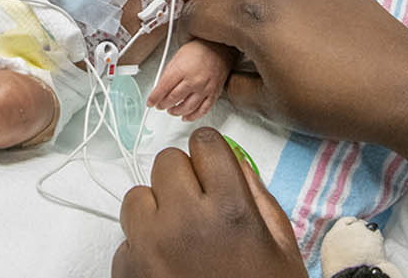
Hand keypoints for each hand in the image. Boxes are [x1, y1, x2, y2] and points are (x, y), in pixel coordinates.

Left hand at [113, 127, 306, 277]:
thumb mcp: (281, 246)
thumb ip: (255, 195)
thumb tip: (231, 162)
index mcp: (229, 210)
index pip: (205, 144)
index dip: (211, 157)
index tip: (213, 170)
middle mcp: (184, 221)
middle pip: (167, 162)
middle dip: (183, 180)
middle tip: (200, 208)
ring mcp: (149, 246)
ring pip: (137, 195)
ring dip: (156, 210)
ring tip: (181, 238)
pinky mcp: (127, 270)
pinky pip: (126, 237)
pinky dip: (143, 247)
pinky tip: (169, 266)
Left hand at [146, 39, 233, 120]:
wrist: (219, 48)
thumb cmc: (199, 50)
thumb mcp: (177, 56)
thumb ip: (169, 73)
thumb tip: (160, 87)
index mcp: (182, 70)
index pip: (163, 88)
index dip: (154, 98)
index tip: (150, 102)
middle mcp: (194, 81)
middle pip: (173, 99)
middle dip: (163, 105)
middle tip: (159, 106)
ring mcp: (204, 89)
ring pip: (187, 108)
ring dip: (176, 112)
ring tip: (171, 110)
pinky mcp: (213, 94)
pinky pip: (202, 110)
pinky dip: (192, 116)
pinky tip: (186, 116)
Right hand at [178, 0, 407, 142]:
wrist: (398, 85)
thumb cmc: (335, 103)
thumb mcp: (275, 107)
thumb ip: (237, 89)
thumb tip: (225, 78)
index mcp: (250, 22)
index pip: (198, 15)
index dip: (190, 32)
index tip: (197, 45)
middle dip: (211, 1)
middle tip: (224, 28)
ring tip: (253, 5)